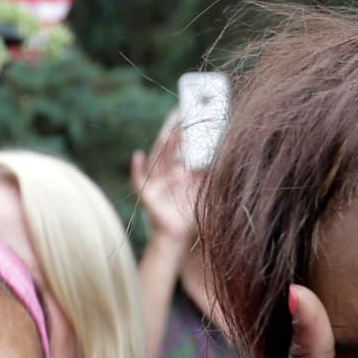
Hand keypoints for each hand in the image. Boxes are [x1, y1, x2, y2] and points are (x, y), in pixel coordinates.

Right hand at [131, 125, 202, 252]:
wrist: (178, 235)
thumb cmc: (189, 212)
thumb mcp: (201, 192)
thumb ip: (207, 177)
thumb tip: (221, 161)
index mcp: (177, 172)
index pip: (180, 152)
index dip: (182, 137)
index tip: (188, 122)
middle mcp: (164, 175)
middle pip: (170, 153)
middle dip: (175, 139)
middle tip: (182, 124)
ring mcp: (154, 183)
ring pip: (158, 163)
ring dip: (162, 150)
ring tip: (167, 136)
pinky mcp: (146, 195)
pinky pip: (139, 180)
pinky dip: (136, 168)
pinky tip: (137, 155)